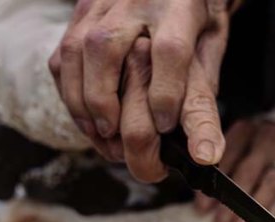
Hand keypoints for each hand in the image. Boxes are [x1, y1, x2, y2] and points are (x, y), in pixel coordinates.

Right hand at [48, 0, 228, 170]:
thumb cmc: (196, 17)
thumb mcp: (212, 46)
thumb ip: (204, 93)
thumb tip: (205, 153)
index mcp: (180, 6)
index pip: (169, 50)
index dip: (165, 93)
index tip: (164, 126)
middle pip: (106, 45)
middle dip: (104, 97)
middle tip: (114, 133)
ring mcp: (102, 0)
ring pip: (76, 47)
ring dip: (80, 97)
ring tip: (97, 131)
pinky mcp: (82, 8)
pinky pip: (62, 50)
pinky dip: (68, 87)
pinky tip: (83, 113)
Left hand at [199, 120, 274, 221]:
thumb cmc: (255, 146)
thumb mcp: (236, 146)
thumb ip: (221, 168)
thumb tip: (204, 204)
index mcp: (246, 130)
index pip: (227, 158)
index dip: (214, 185)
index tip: (203, 209)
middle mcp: (269, 138)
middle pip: (249, 172)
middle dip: (233, 202)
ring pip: (273, 182)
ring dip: (257, 207)